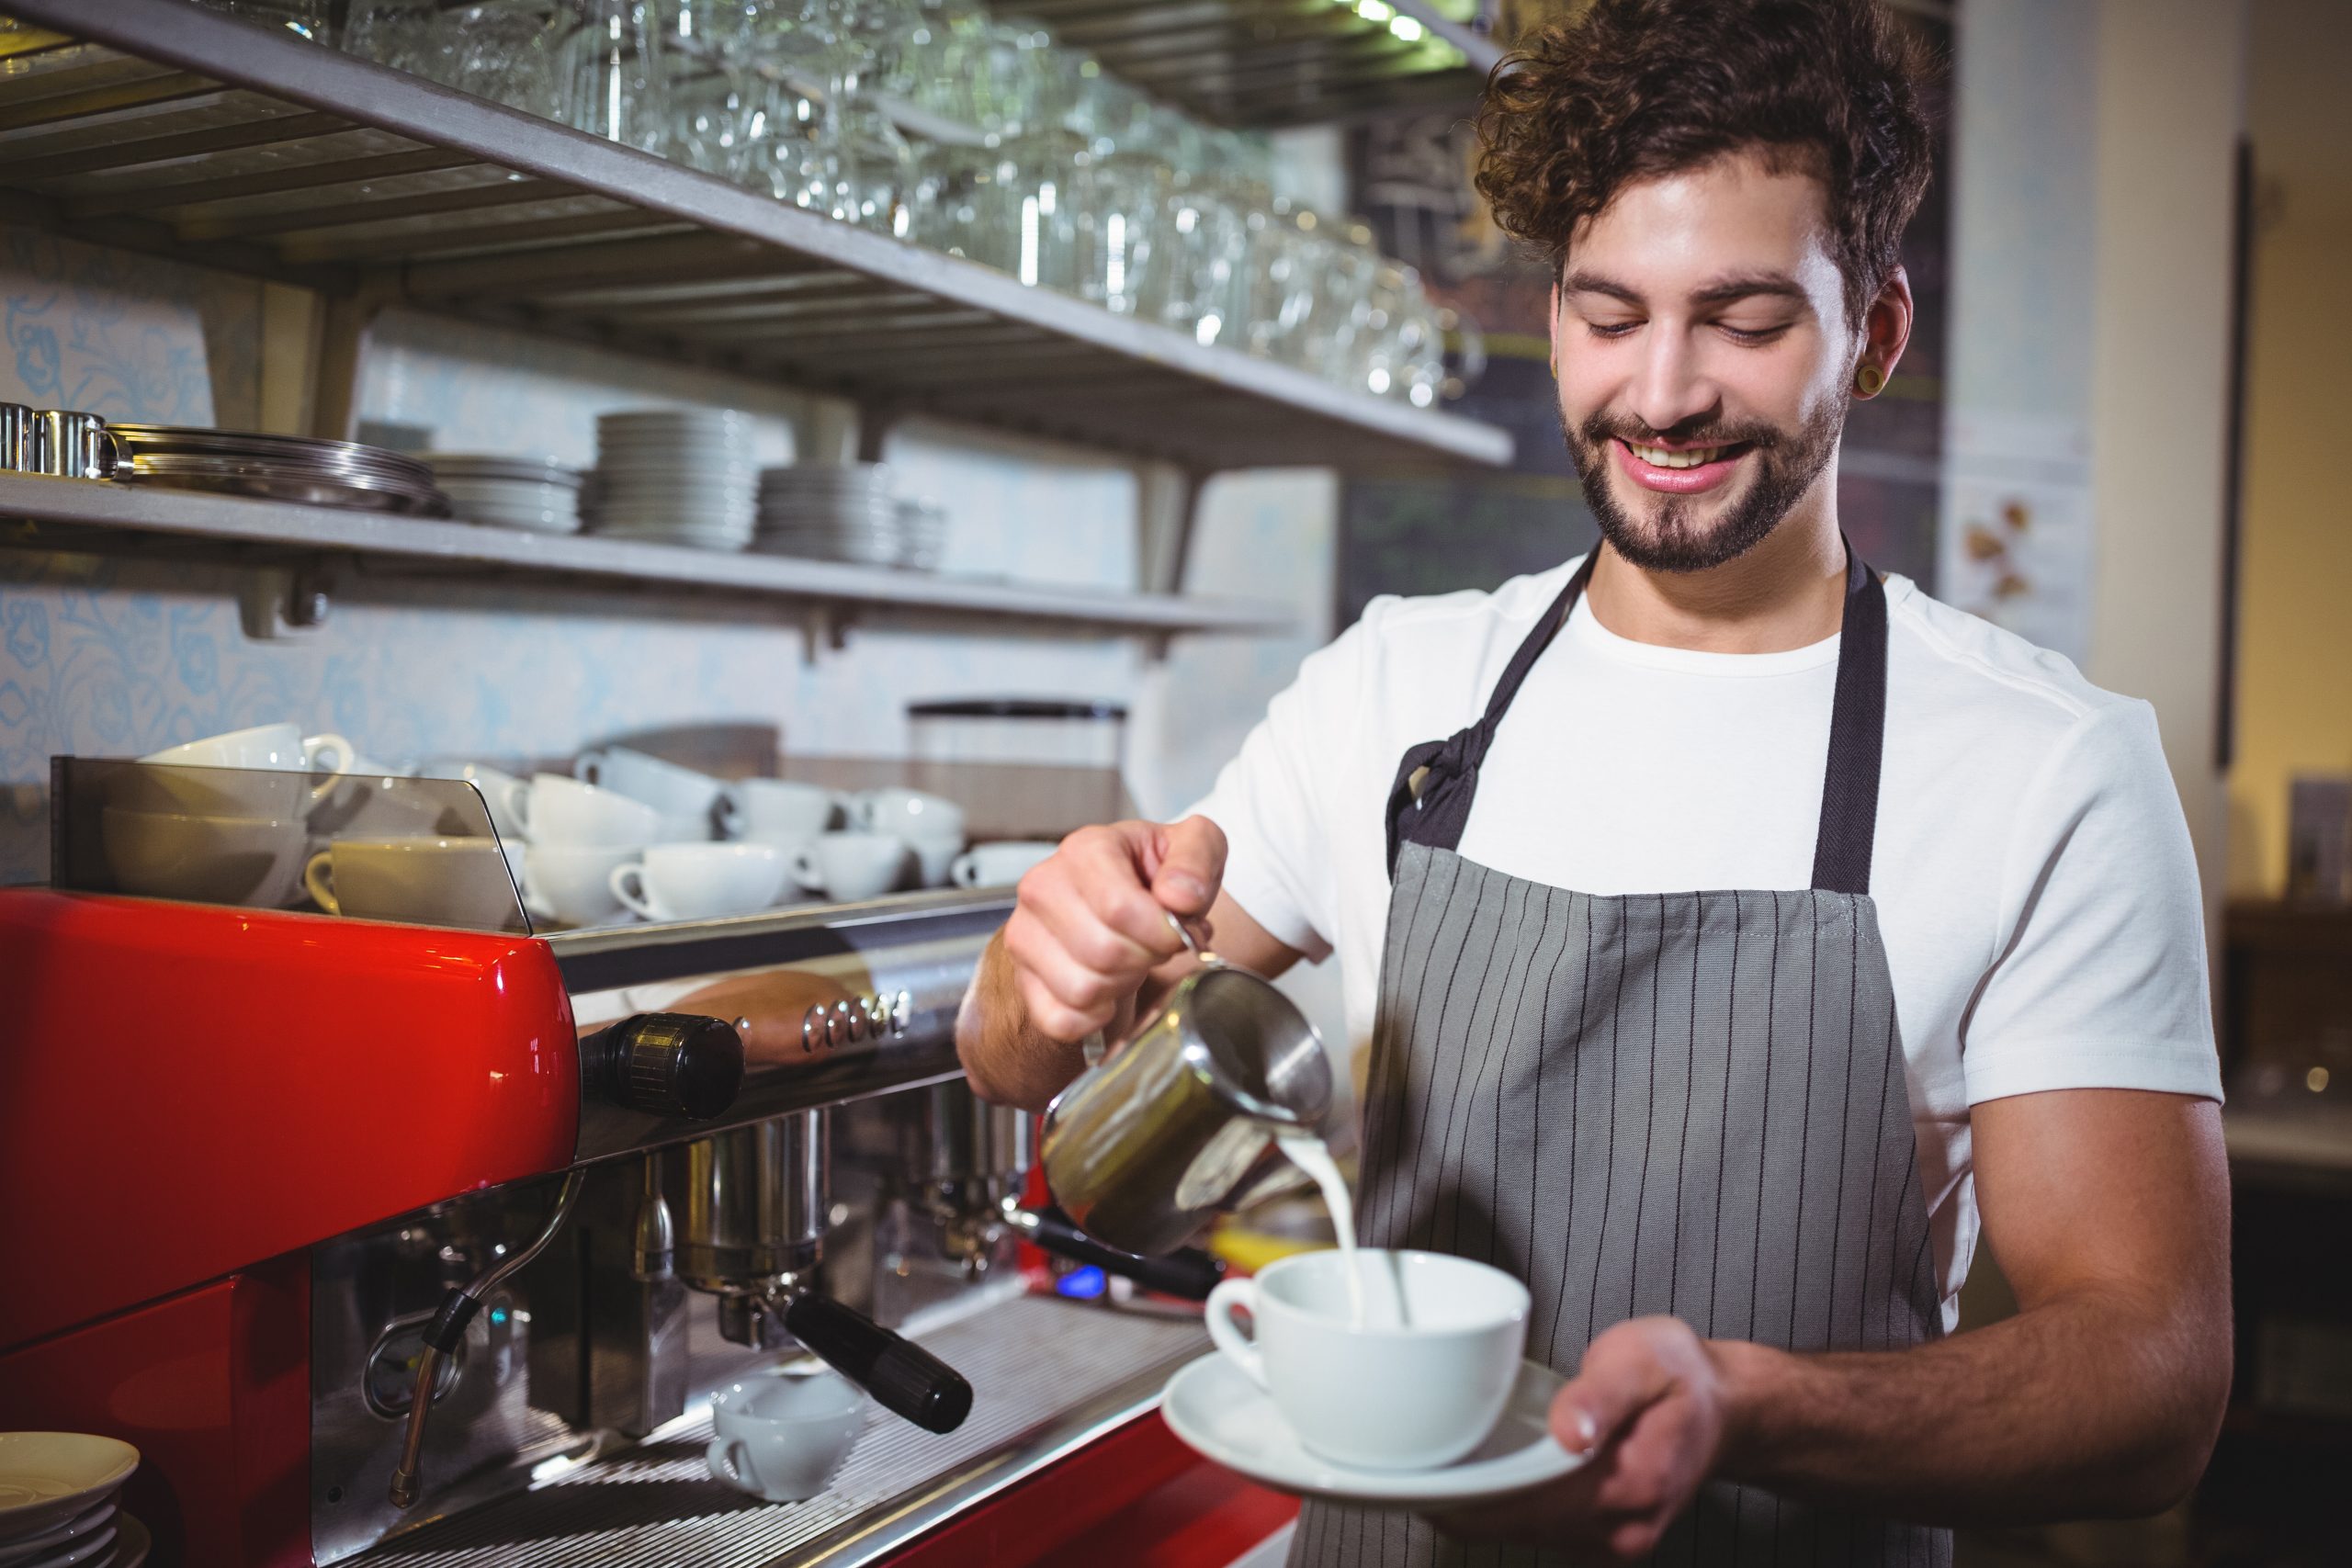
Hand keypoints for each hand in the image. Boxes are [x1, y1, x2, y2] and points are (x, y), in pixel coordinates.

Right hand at [1001, 816, 1224, 1045]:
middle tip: (1155, 947)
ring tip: (1131, 963)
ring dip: (1121, 987)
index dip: (1162, 933)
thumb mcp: (1195, 847)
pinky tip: (1109, 992)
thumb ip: (1197, 860)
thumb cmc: (1156, 875)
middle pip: (1104, 952)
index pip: (1120, 908)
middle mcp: (1043, 888)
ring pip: (1082, 989)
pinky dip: (1094, 1018)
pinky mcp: (1023, 977)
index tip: (1178, 933)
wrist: (1119, 900)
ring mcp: (1025, 934)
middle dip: (1146, 959)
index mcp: (1085, 848)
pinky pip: (1060, 1020)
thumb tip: (1180, 896)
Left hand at [1426, 1317, 1731, 1559]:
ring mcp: (1616, 1538)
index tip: (1422, 1488)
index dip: (1472, 1502)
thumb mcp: (1644, 1359)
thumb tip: (1568, 1431)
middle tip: (1408, 1476)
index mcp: (1632, 1483)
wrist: (1727, 1407)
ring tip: (1435, 1476)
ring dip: (1483, 1510)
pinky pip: (1543, 1530)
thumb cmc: (1681, 1377)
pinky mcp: (1606, 1535)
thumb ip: (1601, 1394)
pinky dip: (1508, 1510)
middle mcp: (1624, 1526)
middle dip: (1465, 1506)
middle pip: (1523, 1526)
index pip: (1533, 1505)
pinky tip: (1482, 1483)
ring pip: (1529, 1533)